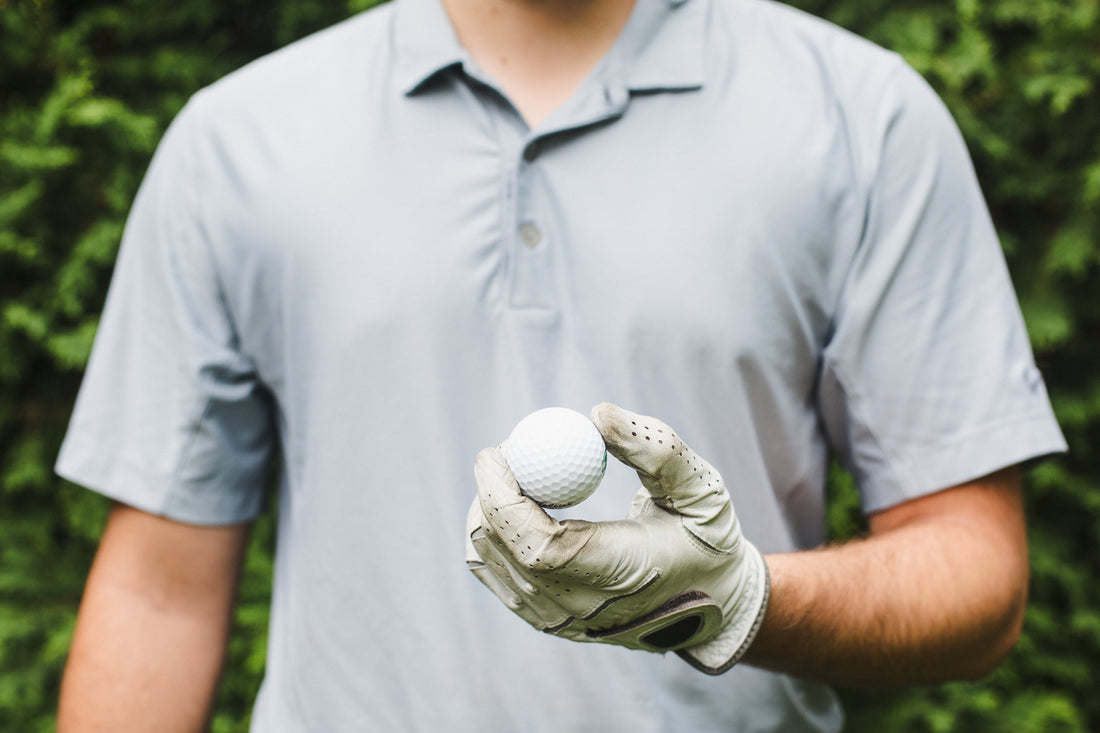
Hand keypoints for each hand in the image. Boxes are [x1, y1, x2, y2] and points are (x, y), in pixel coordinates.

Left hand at [465, 402, 769, 673]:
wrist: (716, 605)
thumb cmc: (707, 539)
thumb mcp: (701, 488)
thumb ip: (656, 448)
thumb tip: (597, 413)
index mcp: (619, 577)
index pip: (537, 547)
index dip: (502, 497)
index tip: (497, 451)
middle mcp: (581, 609)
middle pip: (500, 549)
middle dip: (490, 492)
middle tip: (512, 451)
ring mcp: (559, 621)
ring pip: (487, 561)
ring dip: (488, 510)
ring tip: (523, 475)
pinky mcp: (547, 621)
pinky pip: (497, 573)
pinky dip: (496, 533)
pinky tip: (523, 506)